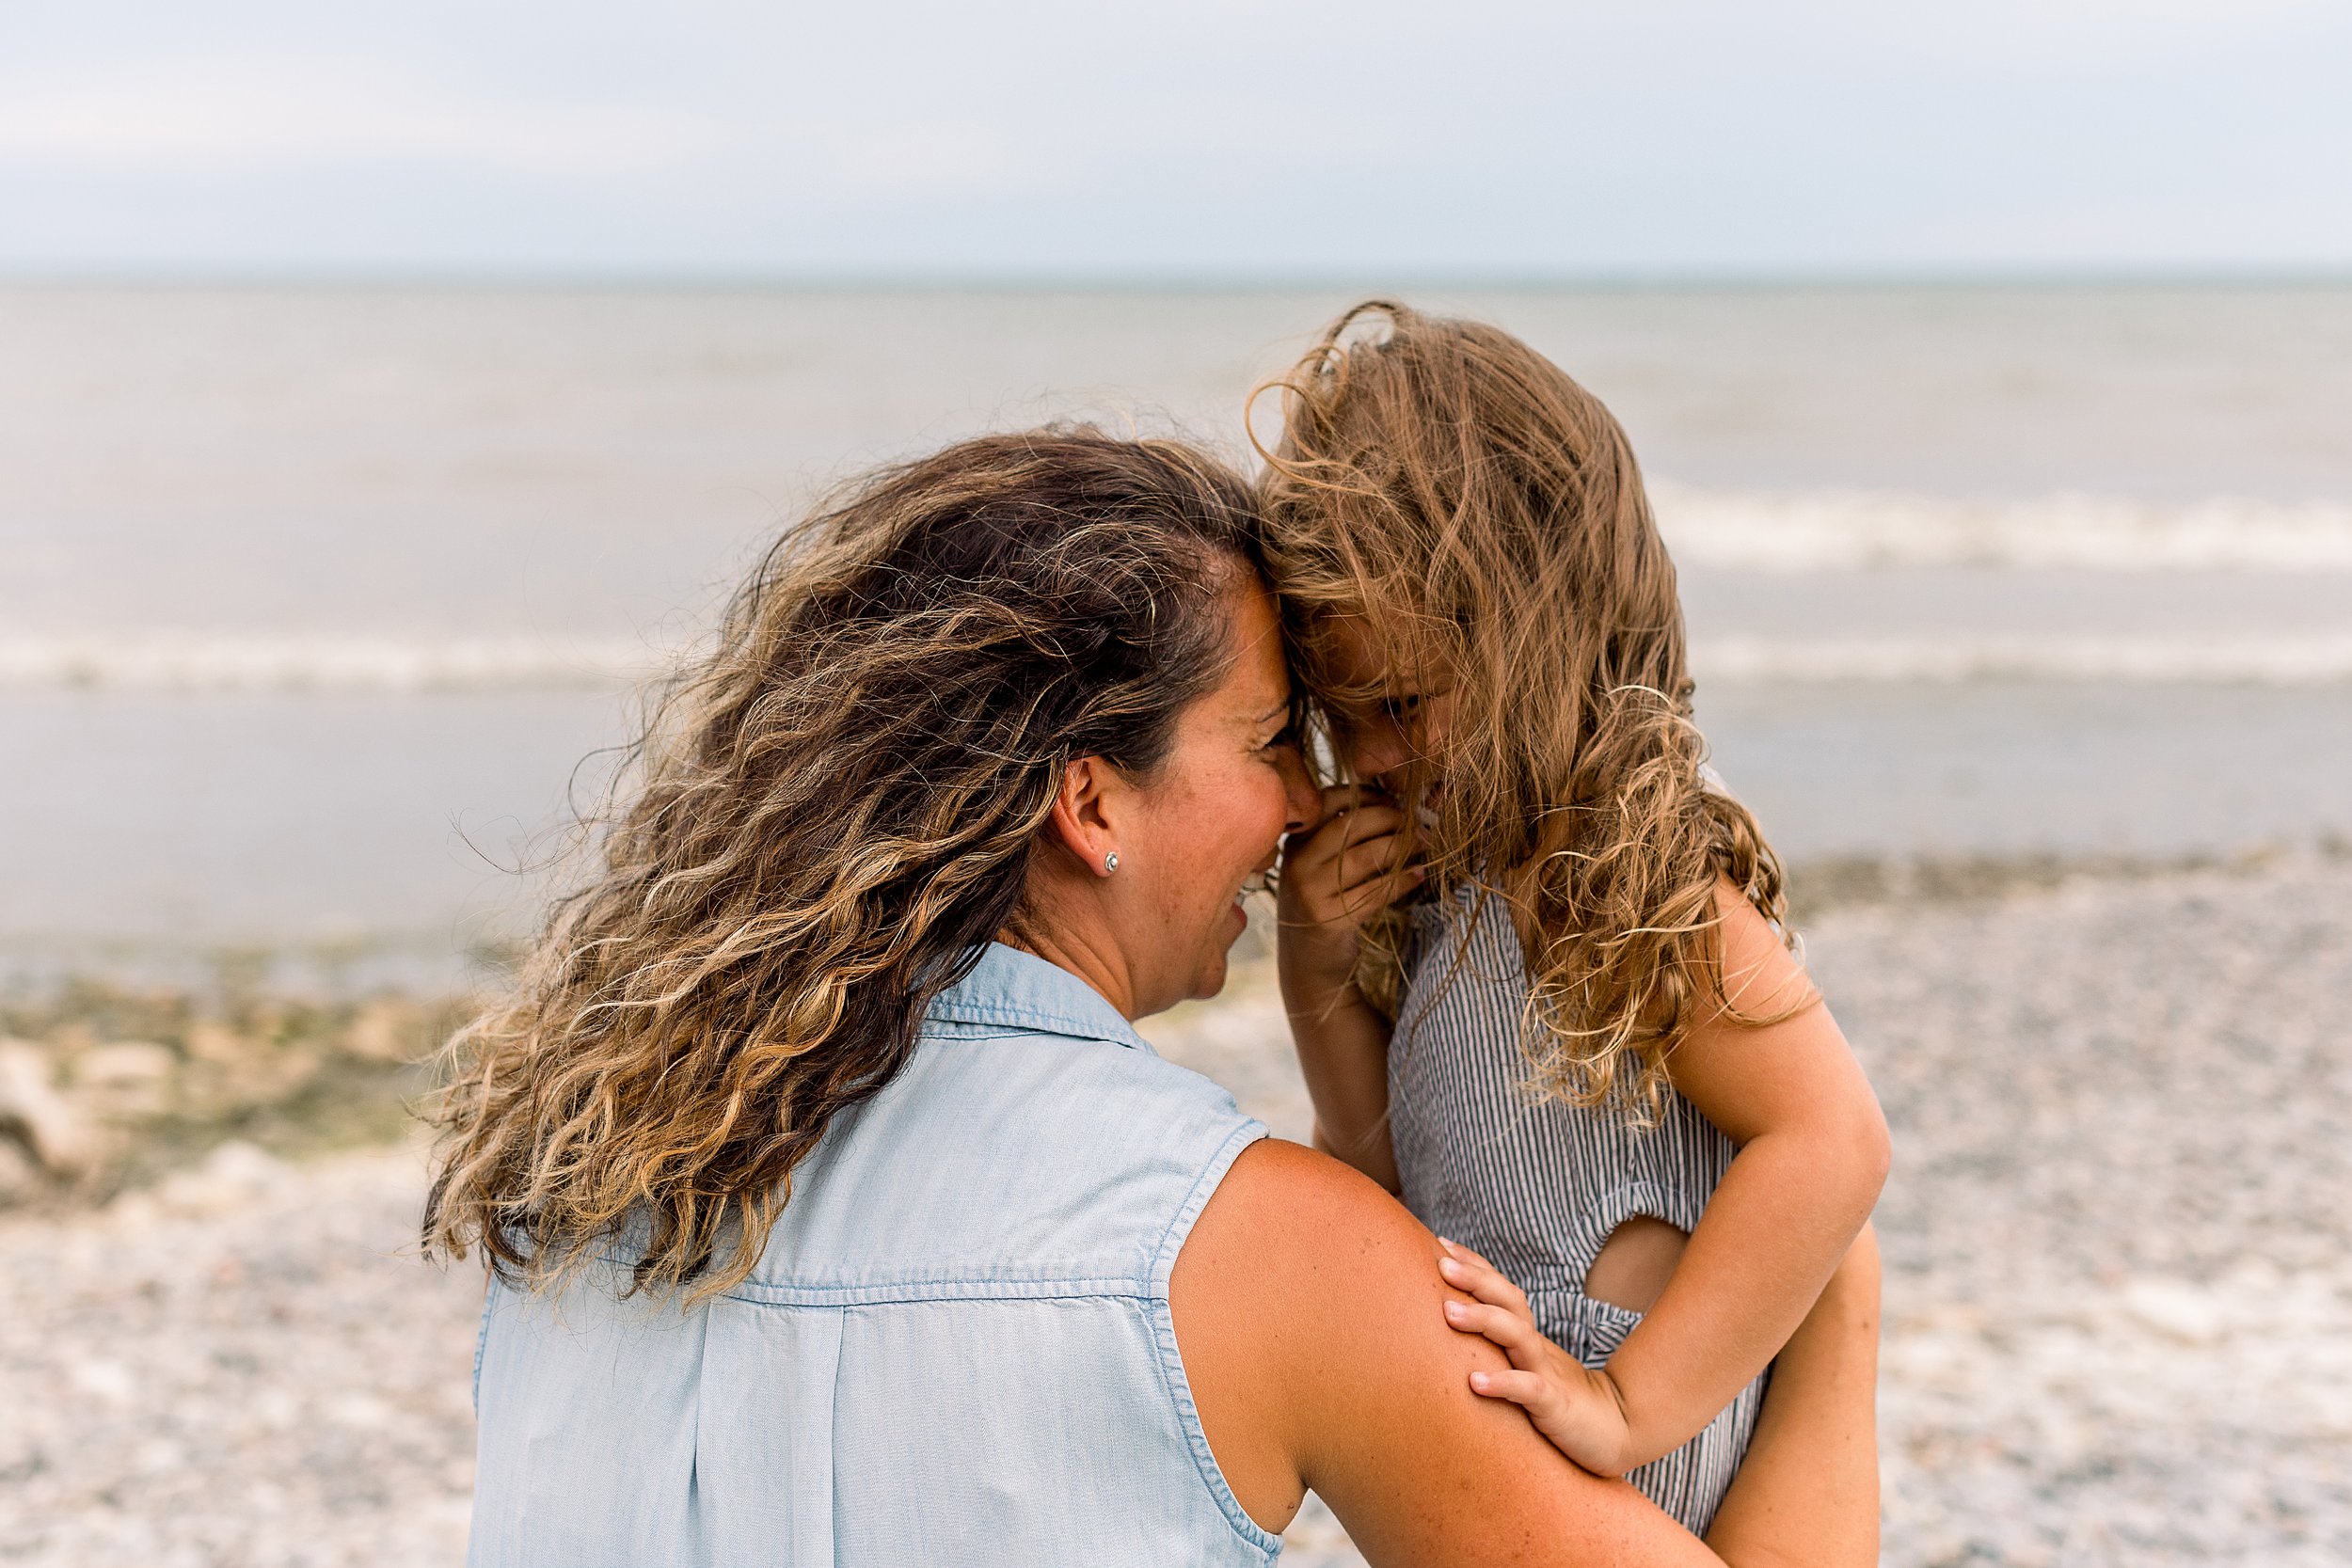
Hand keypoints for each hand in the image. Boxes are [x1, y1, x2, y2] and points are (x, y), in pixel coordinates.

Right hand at [1277, 785, 1422, 999]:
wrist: (1308, 962)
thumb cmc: (1324, 905)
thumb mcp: (1320, 867)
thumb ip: (1344, 838)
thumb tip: (1398, 804)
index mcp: (1295, 843)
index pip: (1328, 802)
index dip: (1365, 795)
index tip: (1393, 799)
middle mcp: (1298, 864)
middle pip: (1349, 825)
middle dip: (1390, 818)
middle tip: (1418, 823)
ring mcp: (1310, 893)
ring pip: (1363, 857)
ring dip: (1401, 846)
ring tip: (1425, 844)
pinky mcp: (1329, 920)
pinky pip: (1374, 892)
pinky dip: (1402, 881)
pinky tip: (1419, 875)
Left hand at [1438, 1238, 1637, 1477]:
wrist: (1615, 1430)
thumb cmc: (1557, 1398)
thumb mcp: (1523, 1366)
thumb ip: (1497, 1347)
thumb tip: (1453, 1328)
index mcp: (1526, 1335)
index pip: (1501, 1290)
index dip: (1474, 1265)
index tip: (1441, 1244)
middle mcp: (1535, 1347)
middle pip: (1509, 1301)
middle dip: (1476, 1279)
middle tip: (1441, 1264)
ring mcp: (1546, 1373)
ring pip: (1518, 1336)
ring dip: (1483, 1319)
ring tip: (1448, 1312)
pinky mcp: (1554, 1405)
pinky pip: (1529, 1389)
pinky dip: (1503, 1382)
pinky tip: (1475, 1382)